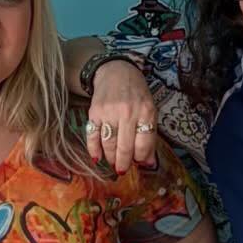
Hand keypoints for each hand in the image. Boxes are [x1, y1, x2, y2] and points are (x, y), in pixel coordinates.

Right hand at [85, 60, 157, 174]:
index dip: (141, 158)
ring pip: (109, 144)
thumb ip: (150, 136)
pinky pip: (92, 136)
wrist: (116, 72)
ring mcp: (110, 112)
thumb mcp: (149, 111)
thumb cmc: (136, 94)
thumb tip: (149, 163)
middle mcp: (128, 112)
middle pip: (125, 147)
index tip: (138, 162)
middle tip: (122, 170)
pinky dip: (94, 149)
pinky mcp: (94, 112)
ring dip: (110, 158)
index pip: (144, 144)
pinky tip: (97, 158)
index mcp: (146, 112)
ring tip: (112, 163)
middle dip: (124, 163)